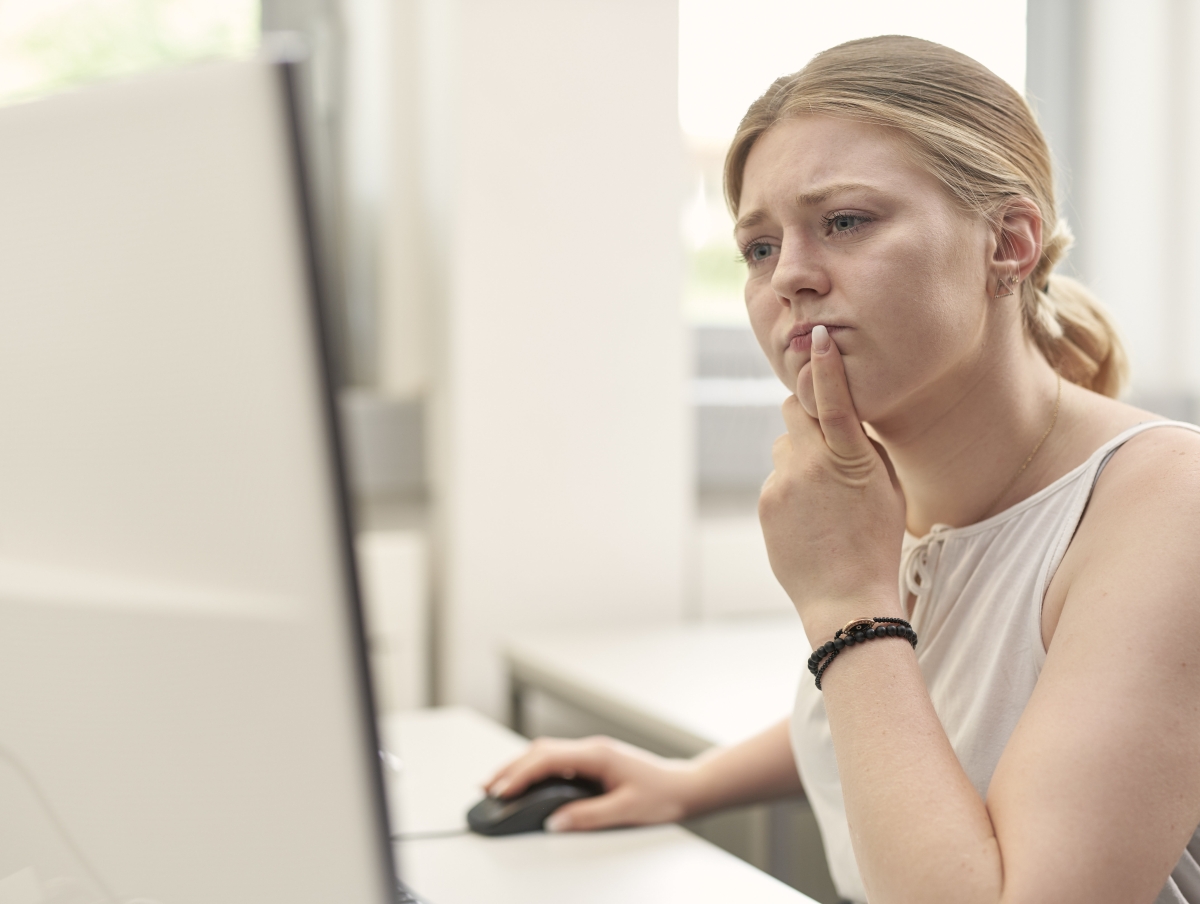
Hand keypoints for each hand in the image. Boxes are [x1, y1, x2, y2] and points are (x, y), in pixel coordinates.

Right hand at [483, 735, 699, 831]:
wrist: (687, 786)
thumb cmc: (663, 795)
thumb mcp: (626, 811)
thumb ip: (588, 817)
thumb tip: (554, 822)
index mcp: (597, 755)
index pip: (547, 758)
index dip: (520, 774)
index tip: (501, 791)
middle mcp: (592, 749)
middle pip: (540, 751)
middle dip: (510, 768)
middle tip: (486, 789)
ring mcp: (592, 753)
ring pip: (546, 752)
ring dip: (520, 767)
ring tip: (498, 786)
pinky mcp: (594, 761)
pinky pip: (556, 759)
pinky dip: (535, 769)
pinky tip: (527, 783)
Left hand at [760, 324, 905, 639]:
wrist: (845, 598)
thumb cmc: (876, 541)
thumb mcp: (886, 487)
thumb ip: (863, 447)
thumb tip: (841, 417)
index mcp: (850, 458)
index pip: (835, 400)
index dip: (826, 367)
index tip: (817, 336)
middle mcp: (810, 464)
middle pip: (795, 411)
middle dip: (807, 414)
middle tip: (825, 441)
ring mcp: (782, 483)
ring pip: (784, 447)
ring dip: (800, 457)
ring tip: (823, 497)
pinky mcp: (766, 502)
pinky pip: (777, 478)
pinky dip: (790, 488)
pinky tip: (809, 518)